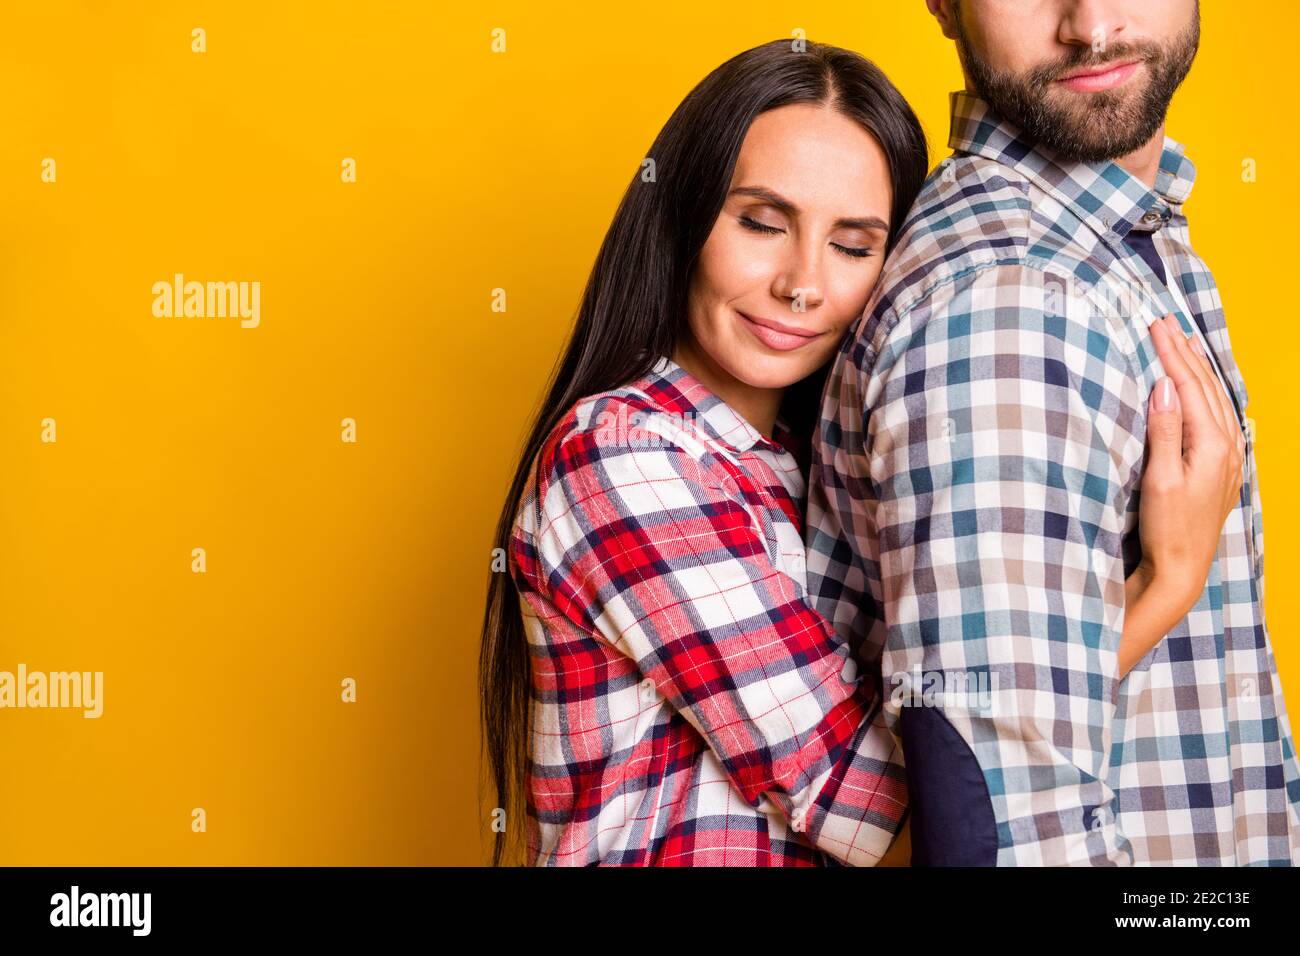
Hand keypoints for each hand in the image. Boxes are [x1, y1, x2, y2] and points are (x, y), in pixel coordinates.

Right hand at [1122, 314, 1244, 673]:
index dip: (1171, 353)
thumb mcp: (1161, 479)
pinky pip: (1218, 416)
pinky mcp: (1221, 468)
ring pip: (1215, 399)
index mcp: (1213, 444)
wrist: (1182, 568)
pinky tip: (1201, 390)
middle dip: (1185, 352)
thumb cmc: (1167, 528)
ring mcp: (1228, 458)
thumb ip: (1165, 430)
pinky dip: (1206, 393)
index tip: (1154, 325)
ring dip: (1198, 369)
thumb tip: (1165, 385)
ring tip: (1185, 345)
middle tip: (1165, 323)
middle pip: (1207, 387)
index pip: (1190, 386)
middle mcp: (1228, 446)